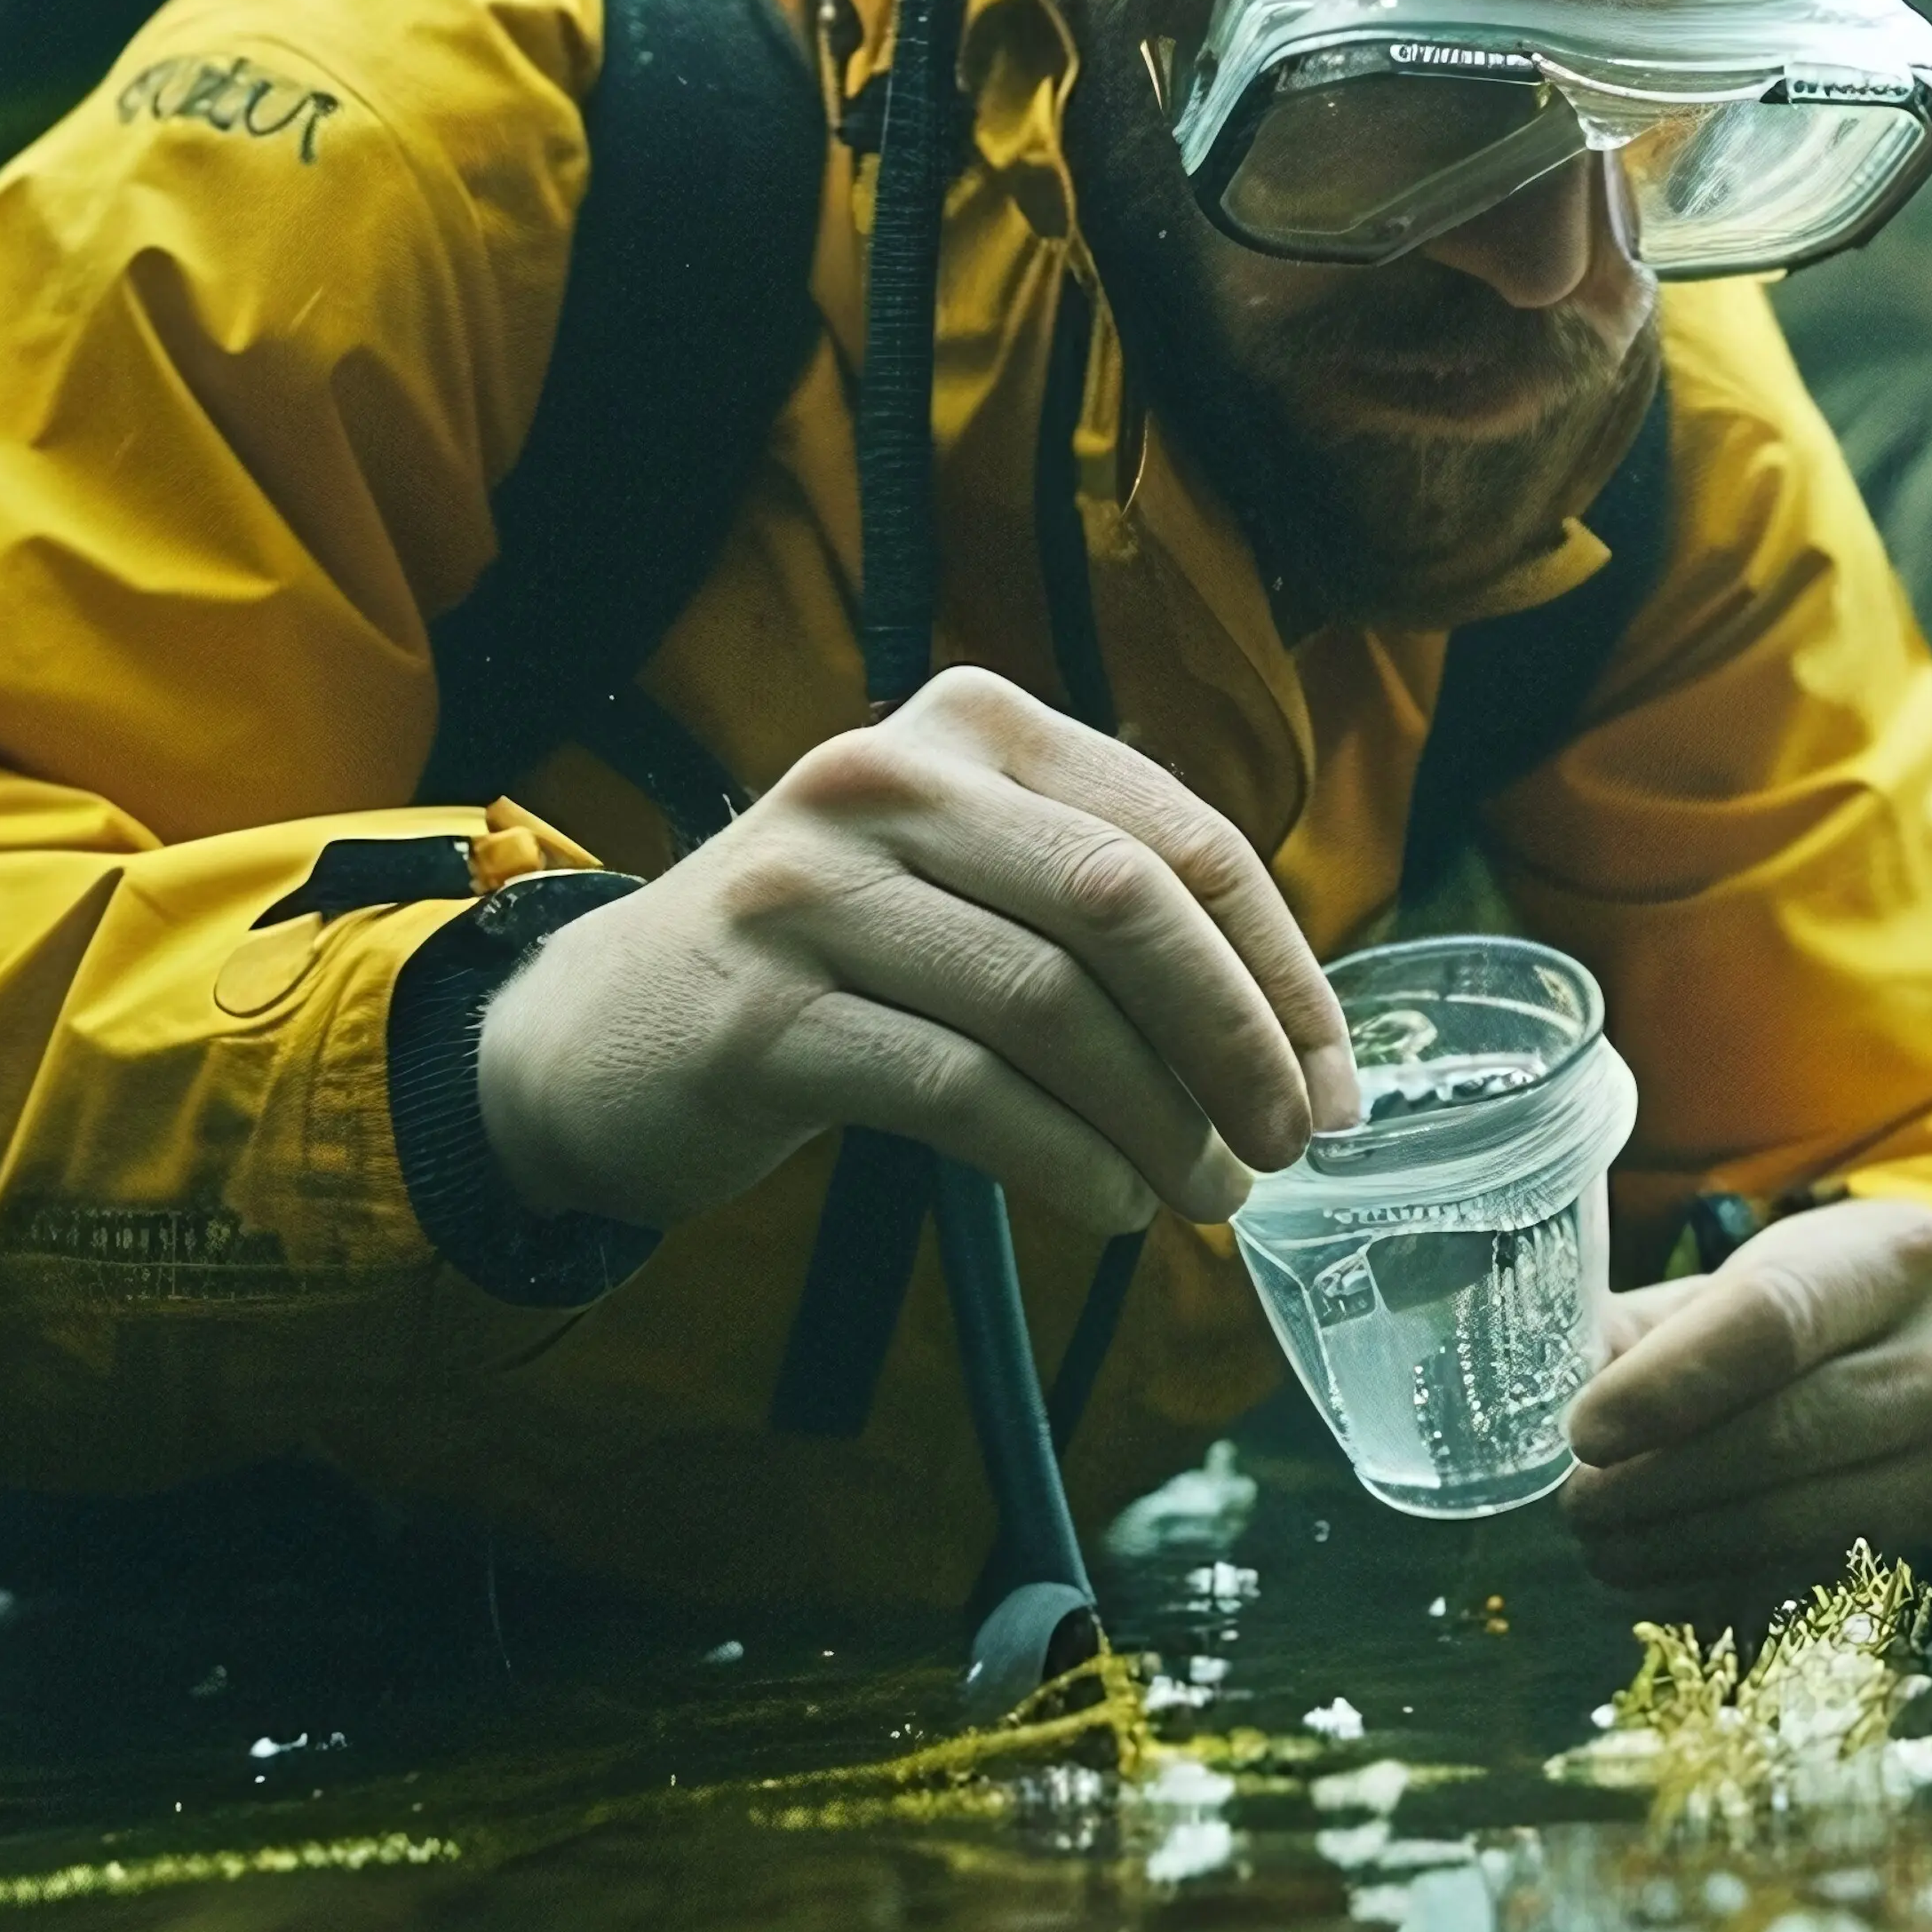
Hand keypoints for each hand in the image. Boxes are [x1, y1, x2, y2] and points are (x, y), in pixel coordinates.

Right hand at [473, 669, 1362, 1236]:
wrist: (600, 1034)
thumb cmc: (830, 968)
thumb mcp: (964, 887)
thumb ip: (1100, 914)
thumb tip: (1288, 1042)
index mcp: (973, 726)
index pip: (1179, 837)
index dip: (1280, 969)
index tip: (1332, 1083)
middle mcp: (890, 777)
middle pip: (1123, 903)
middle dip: (1235, 1037)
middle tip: (1285, 1146)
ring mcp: (813, 887)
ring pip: (1048, 1002)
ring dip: (1157, 1118)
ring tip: (1204, 1197)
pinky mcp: (764, 1010)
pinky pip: (960, 1087)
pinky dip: (1063, 1157)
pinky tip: (1109, 1205)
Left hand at [1558, 1197, 1931, 1607]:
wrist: (1914, 1370)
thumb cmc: (1796, 1320)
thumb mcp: (1727, 1292)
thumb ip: (1639, 1332)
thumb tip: (1537, 1391)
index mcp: (1896, 1256)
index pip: (1768, 1323)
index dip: (1665, 1386)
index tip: (1582, 1432)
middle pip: (1783, 1433)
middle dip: (1657, 1481)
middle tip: (1574, 1504)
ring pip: (1794, 1522)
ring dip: (1677, 1545)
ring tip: (1602, 1545)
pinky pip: (1809, 1580)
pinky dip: (1718, 1588)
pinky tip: (1658, 1577)